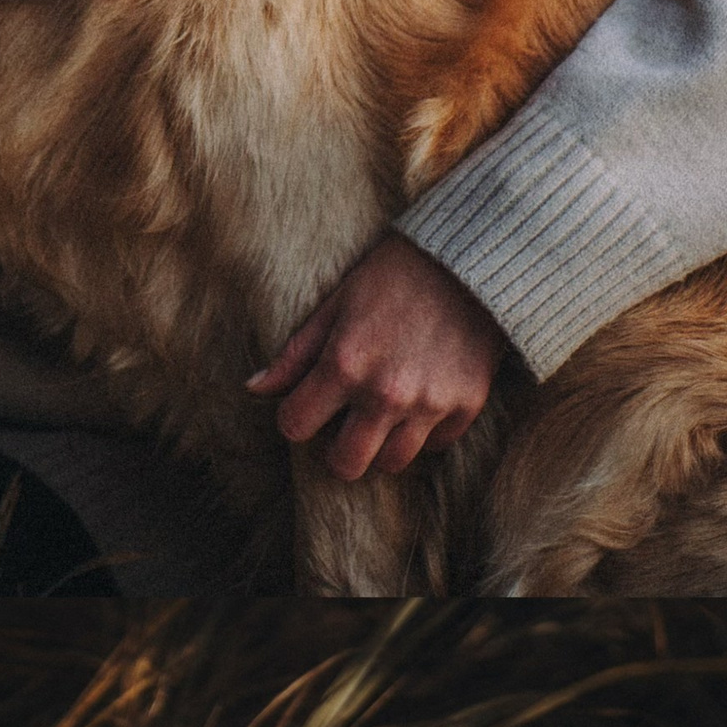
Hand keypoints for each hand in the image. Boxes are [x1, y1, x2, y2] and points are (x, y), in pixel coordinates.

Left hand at [248, 236, 505, 480]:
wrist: (471, 261)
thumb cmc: (394, 276)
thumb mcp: (335, 305)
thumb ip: (295, 354)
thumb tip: (255, 388)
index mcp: (344, 365)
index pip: (295, 426)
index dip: (295, 418)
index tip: (307, 406)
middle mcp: (385, 393)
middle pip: (345, 465)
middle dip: (336, 451)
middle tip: (342, 428)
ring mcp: (428, 403)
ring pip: (392, 463)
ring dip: (381, 446)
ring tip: (382, 417)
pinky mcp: (466, 405)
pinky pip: (437, 443)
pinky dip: (425, 431)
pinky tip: (420, 402)